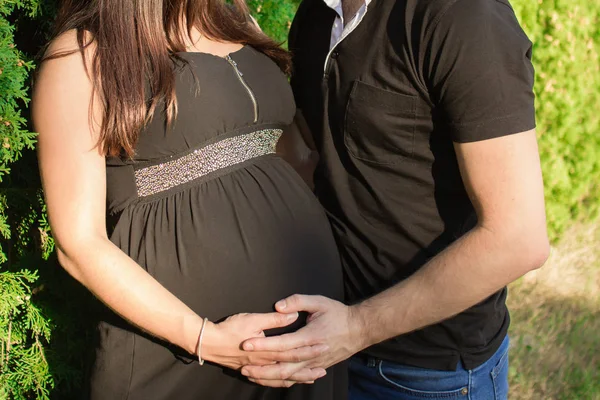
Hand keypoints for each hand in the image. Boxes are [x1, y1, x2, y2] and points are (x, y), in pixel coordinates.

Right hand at [201, 312, 329, 374]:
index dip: (309, 350)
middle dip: (308, 369)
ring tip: (312, 378)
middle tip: (324, 370)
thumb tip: (292, 314)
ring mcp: (258, 369)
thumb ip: (274, 319)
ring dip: (298, 378)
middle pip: (291, 368)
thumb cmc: (230, 329)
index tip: (324, 347)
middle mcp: (264, 363)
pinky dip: (281, 382)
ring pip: (282, 378)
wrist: (208, 343)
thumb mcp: (253, 319)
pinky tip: (288, 382)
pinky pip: (270, 381)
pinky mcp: (251, 370)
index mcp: (267, 350)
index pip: (293, 351)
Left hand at [240, 295, 370, 386]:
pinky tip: (271, 382)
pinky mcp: (317, 367)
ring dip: (269, 378)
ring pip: (289, 376)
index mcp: (310, 336)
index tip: (247, 343)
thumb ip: (297, 301)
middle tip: (243, 367)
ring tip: (251, 376)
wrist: (359, 329)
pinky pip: (298, 378)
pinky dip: (283, 381)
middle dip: (262, 368)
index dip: (264, 344)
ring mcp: (315, 363)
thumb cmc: (338, 313)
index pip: (283, 343)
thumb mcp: (319, 301)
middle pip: (283, 366)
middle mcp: (312, 353)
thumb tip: (278, 306)